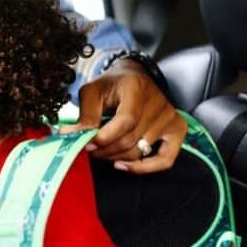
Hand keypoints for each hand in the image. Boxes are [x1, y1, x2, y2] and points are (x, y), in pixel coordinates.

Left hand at [67, 59, 186, 173]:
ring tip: (101, 151)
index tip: (85, 144)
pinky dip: (143, 168)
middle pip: (131, 139)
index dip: (104, 137)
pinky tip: (122, 165)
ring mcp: (170, 117)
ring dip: (116, 157)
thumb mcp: (92, 93)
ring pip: (140, 151)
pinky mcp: (177, 130)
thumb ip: (85, 116)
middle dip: (105, 150)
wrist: (133, 78)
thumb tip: (69, 136)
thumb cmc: (110, 86)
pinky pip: (165, 160)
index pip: (126, 121)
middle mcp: (159, 102)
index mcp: (137, 88)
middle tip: (89, 149)